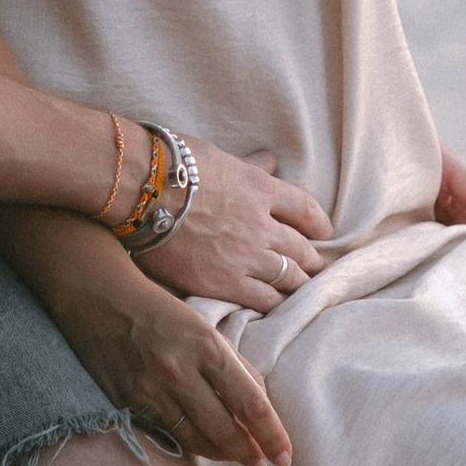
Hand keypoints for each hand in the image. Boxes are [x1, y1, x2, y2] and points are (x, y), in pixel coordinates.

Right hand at [49, 259, 294, 465]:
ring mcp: (150, 389)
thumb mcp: (204, 327)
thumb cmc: (159, 309)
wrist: (98, 295)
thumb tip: (259, 406)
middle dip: (249, 453)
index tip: (284, 456)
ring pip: (196, 440)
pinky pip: (167, 434)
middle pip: (225, 430)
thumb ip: (233, 365)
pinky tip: (203, 445)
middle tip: (262, 463)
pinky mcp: (128, 401)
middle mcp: (179, 371)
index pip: (251, 404)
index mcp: (206, 346)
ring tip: (236, 456)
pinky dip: (190, 443)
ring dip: (221, 454)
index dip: (272, 435)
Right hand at [137, 145, 330, 307]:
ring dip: (298, 284)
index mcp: (261, 189)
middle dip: (312, 260)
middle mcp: (261, 224)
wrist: (142, 191)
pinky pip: (264, 300)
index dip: (318, 224)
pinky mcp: (224, 282)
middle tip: (315, 268)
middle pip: (302, 248)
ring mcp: (246, 255)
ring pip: (289, 277)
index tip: (323, 233)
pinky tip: (276, 307)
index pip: (305, 209)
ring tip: (300, 290)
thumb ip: (248, 166)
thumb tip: (270, 160)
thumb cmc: (173, 166)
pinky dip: (275, 304)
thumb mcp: (219, 158)